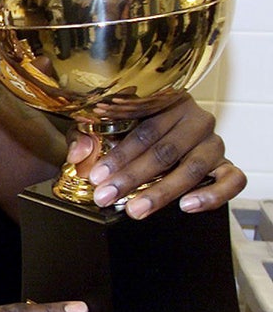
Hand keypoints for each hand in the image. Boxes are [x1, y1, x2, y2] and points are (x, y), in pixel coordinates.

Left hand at [66, 93, 245, 217]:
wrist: (160, 138)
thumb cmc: (129, 130)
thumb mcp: (102, 127)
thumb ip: (86, 137)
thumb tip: (79, 153)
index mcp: (166, 103)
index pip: (143, 130)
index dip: (119, 155)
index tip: (96, 176)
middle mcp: (194, 120)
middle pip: (165, 150)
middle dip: (133, 177)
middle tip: (107, 197)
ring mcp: (213, 142)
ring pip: (194, 167)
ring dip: (163, 191)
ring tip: (137, 209)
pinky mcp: (227, 164)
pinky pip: (233, 180)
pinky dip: (213, 194)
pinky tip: (187, 206)